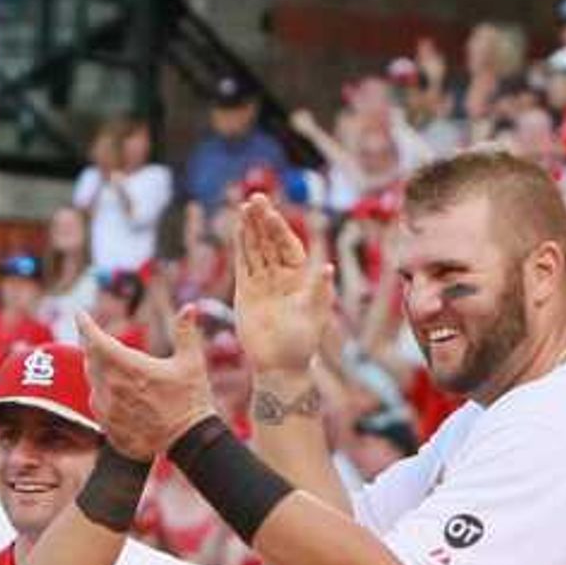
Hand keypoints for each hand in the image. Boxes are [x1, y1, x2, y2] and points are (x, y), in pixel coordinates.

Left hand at [73, 311, 217, 462]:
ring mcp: (110, 409)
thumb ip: (186, 332)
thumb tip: (190, 307)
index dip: (85, 326)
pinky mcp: (110, 427)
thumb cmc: (192, 400)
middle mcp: (115, 388)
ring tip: (102, 362)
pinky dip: (100, 392)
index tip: (80, 315)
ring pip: (92, 382)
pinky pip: (96, 403)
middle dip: (90, 345)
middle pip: (91, 359)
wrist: (190, 442)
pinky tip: (110, 390)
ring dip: (95, 369)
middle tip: (91, 336)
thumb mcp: (192, 362)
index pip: (97, 341)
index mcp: (131, 367)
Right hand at [225, 193, 336, 374]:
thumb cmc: (302, 342)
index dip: (279, 228)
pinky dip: (240, 247)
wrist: (280, 366)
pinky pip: (243, 265)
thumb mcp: (314, 313)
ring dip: (250, 229)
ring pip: (255, 250)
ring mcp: (263, 283)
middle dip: (263, 221)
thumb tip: (328, 267)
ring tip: (244, 207)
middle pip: (270, 242)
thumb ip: (319, 290)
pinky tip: (237, 230)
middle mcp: (281, 276)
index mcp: (300, 277)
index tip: (270, 211)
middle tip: (255, 198)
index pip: (288, 246)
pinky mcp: (246, 292)